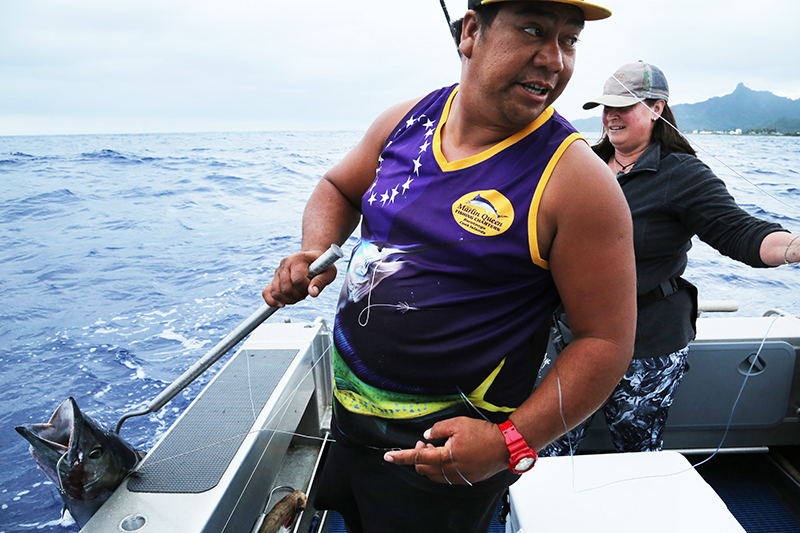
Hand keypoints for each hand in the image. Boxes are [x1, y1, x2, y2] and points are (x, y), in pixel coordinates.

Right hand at [262, 250, 337, 307]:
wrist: (313, 259)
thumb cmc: (322, 265)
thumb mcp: (329, 272)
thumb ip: (321, 281)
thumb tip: (312, 293)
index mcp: (298, 259)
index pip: (298, 280)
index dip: (306, 287)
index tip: (312, 285)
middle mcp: (285, 263)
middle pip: (286, 288)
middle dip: (298, 295)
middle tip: (306, 291)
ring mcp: (277, 271)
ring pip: (276, 292)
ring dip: (289, 299)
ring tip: (298, 294)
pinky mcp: (273, 279)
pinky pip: (266, 293)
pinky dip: (272, 301)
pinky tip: (283, 303)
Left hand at [383, 417, 507, 484]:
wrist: (505, 446)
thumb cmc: (484, 434)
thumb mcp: (457, 424)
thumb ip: (438, 429)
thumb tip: (427, 436)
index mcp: (445, 457)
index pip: (417, 458)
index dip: (400, 457)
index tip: (389, 457)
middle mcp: (450, 471)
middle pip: (423, 468)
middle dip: (419, 456)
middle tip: (424, 444)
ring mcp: (458, 477)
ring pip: (434, 474)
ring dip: (430, 462)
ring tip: (437, 448)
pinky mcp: (466, 479)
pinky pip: (446, 477)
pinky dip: (441, 467)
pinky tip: (449, 455)